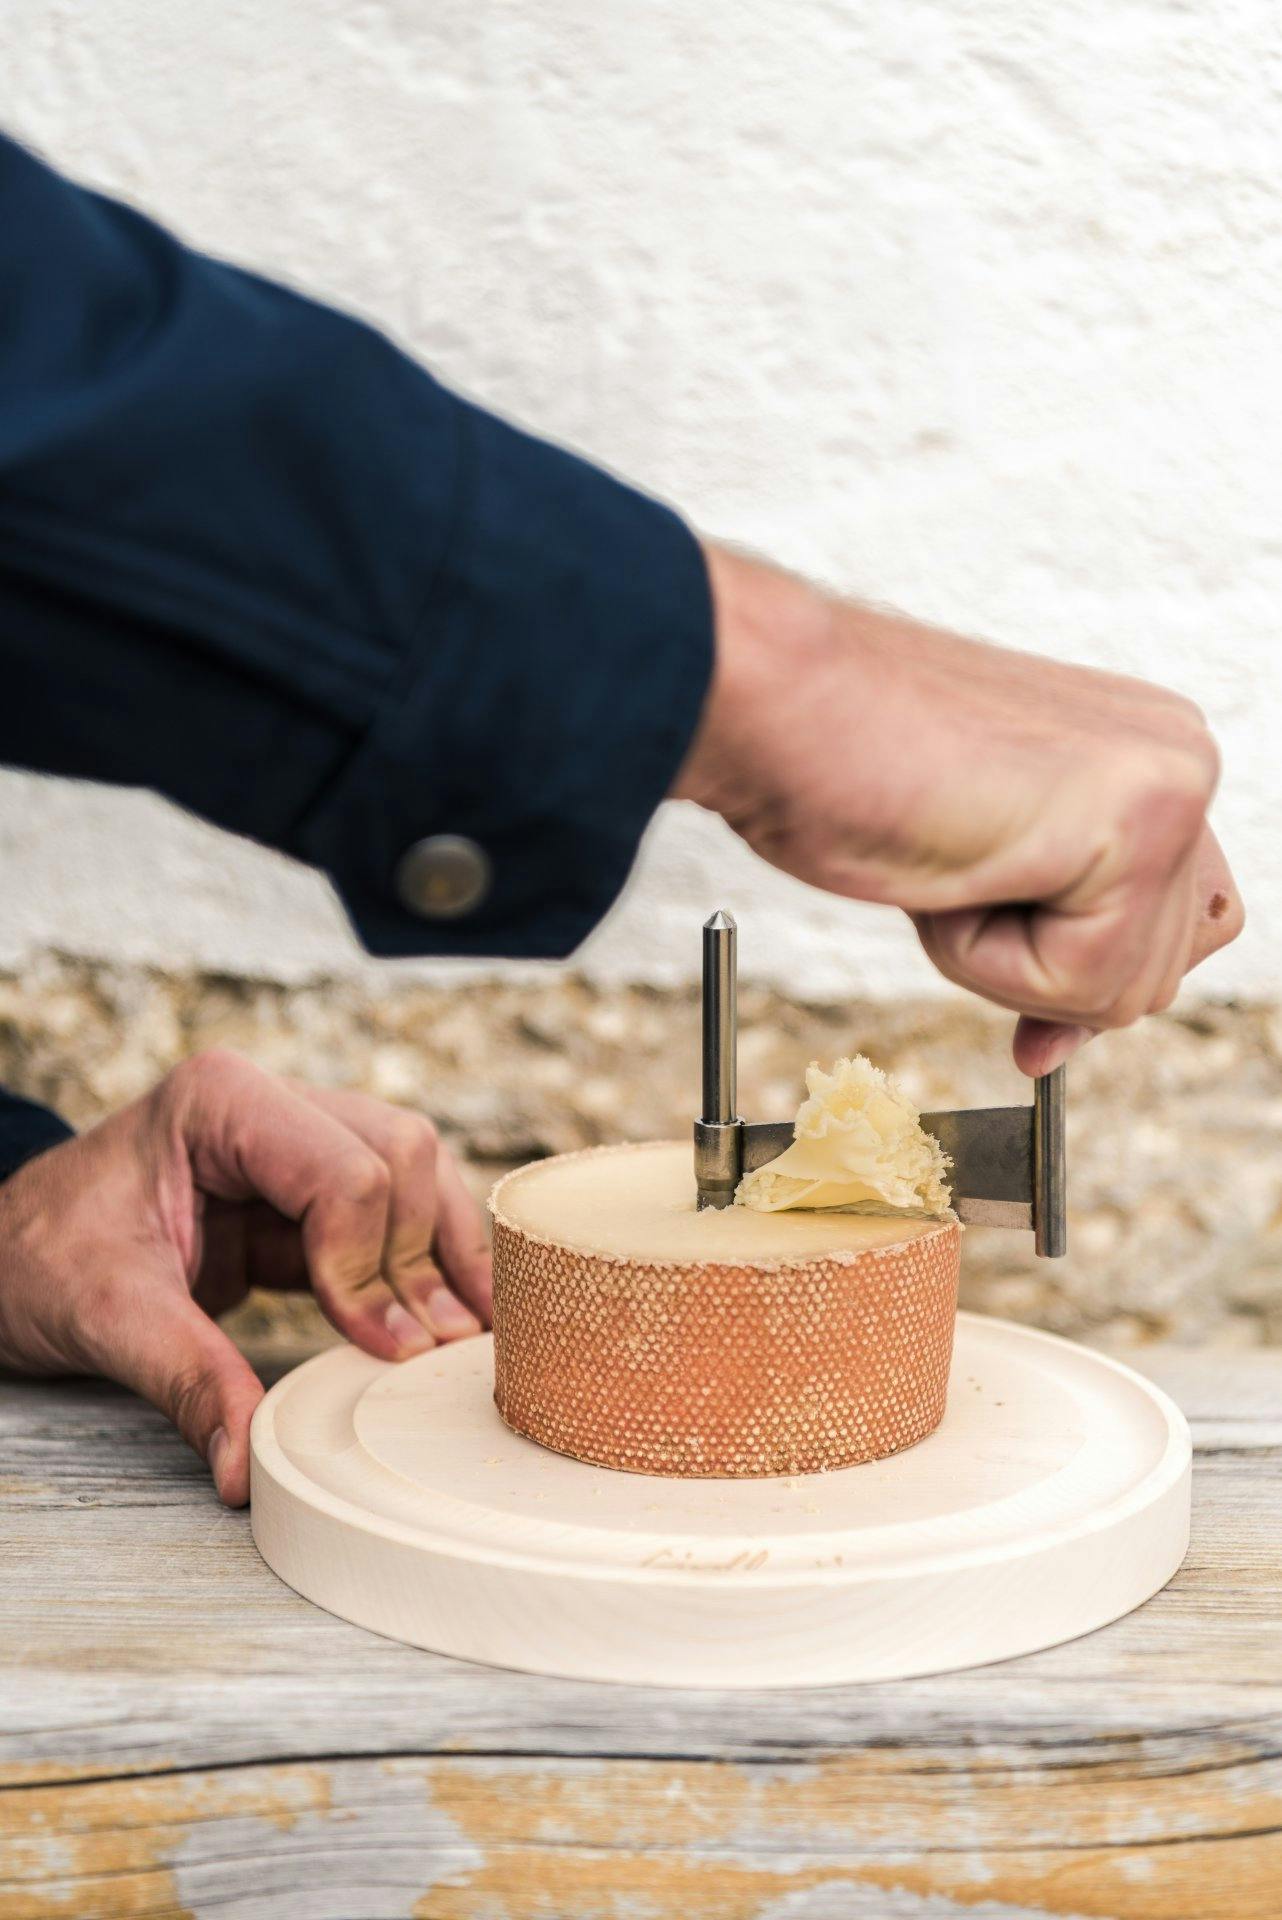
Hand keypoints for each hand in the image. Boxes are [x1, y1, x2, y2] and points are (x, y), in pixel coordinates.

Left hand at [0, 1050, 490, 1505]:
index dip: (368, 1263)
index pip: (345, 1168)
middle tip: (431, 1347)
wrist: (6, 1254)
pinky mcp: (303, 1191)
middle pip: (399, 1154)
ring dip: (442, 1255)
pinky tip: (449, 1316)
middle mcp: (271, 1103)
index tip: (380, 1347)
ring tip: (467, 1336)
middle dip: (421, 1254)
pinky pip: (387, 1213)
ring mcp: (294, 1140)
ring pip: (413, 1173)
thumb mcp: (108, 1319)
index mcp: (221, 1101)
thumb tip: (246, 1468)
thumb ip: (190, 1382)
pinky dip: (421, 1264)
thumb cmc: (39, 1257)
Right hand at [676, 544, 1243, 1072]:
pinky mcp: (1140, 817)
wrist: (776, 698)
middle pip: (1155, 978)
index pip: (1178, 929)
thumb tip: (1058, 1047)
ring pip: (1119, 991)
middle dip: (1039, 970)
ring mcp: (1172, 781)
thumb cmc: (842, 765)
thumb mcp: (982, 861)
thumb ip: (1054, 931)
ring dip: (1003, 963)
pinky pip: (1079, 981)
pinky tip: (950, 861)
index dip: (1087, 979)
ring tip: (947, 856)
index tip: (1033, 1022)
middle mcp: (1180, 754)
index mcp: (1148, 752)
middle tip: (955, 872)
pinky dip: (988, 959)